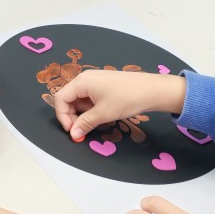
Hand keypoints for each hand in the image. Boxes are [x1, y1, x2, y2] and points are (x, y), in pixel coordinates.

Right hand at [54, 70, 185, 140]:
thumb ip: (85, 123)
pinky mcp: (104, 85)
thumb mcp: (104, 113)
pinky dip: (92, 109)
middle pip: (69, 99)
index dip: (62, 116)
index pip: (60, 98)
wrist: (154, 90)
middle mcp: (85, 79)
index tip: (72, 131)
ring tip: (95, 124)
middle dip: (72, 116)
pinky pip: (90, 98)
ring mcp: (95, 81)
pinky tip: (103, 116)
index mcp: (81, 82)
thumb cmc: (127, 98)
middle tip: (82, 130)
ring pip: (80, 100)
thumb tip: (73, 134)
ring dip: (83, 114)